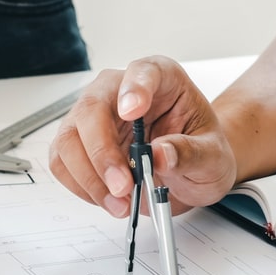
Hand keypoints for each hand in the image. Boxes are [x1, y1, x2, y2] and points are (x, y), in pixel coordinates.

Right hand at [49, 56, 236, 217]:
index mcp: (161, 79)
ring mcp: (94, 116)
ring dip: (89, 177)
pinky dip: (81, 186)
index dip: (134, 88)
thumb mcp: (213, 158)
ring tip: (120, 203)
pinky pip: (62, 162)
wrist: (190, 170)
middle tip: (122, 186)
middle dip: (102, 152)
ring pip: (69, 138)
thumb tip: (161, 154)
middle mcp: (121, 91)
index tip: (132, 112)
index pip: (143, 71)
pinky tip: (107, 198)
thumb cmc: (200, 152)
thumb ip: (191, 154)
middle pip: (92, 107)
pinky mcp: (79, 143)